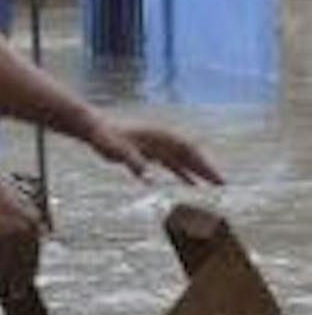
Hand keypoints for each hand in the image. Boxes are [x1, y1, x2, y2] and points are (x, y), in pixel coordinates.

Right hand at [0, 176, 42, 287]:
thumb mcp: (17, 200)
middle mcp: (24, 229)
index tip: (27, 280)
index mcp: (33, 221)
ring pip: (7, 266)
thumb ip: (29, 219)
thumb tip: (43, 235)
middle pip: (24, 264)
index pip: (35, 254)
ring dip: (2, 277)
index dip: (30, 269)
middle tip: (16, 294)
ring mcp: (7, 234)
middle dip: (20, 281)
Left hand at [83, 119, 223, 186]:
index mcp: (159, 136)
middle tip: (223, 187)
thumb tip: (149, 178)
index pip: (189, 151)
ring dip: (197, 171)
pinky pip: (170, 163)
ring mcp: (155, 145)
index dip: (204, 165)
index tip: (217, 179)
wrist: (91, 127)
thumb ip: (134, 163)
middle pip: (190, 155)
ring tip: (212, 187)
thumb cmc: (105, 137)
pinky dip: (181, 172)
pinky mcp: (148, 151)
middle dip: (206, 170)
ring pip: (182, 159)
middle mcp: (161, 139)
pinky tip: (188, 184)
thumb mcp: (119, 150)